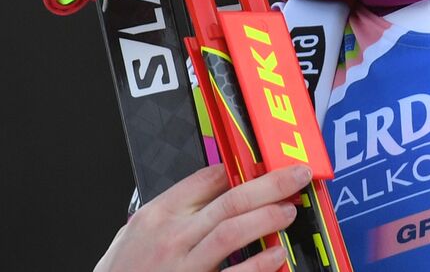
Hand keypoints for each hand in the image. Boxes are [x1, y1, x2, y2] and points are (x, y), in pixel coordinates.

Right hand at [94, 164, 310, 271]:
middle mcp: (171, 239)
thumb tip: (210, 185)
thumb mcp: (132, 235)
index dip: (242, 170)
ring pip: (232, 231)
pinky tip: (276, 255)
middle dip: (270, 184)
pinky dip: (258, 265)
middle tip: (297, 176)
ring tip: (289, 210)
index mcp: (157, 217)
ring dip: (267, 217)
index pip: (205, 180)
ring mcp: (184, 267)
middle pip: (230, 200)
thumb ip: (169, 212)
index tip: (265, 167)